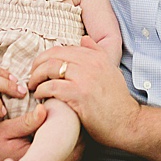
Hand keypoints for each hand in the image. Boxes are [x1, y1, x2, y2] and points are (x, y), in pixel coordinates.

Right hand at [0, 104, 82, 160]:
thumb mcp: (5, 129)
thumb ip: (26, 122)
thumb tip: (46, 109)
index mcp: (36, 155)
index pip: (67, 145)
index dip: (77, 130)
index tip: (79, 114)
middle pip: (73, 154)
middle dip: (81, 138)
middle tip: (84, 121)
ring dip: (75, 147)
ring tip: (79, 129)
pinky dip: (67, 154)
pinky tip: (66, 140)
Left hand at [30, 35, 137, 149]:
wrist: (127, 122)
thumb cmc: (117, 101)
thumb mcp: (110, 70)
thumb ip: (97, 53)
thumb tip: (84, 38)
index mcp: (97, 56)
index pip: (63, 48)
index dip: (47, 57)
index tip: (41, 68)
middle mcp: (91, 63)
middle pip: (54, 55)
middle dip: (38, 65)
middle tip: (32, 76)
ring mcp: (84, 77)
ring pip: (50, 68)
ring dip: (36, 77)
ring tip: (33, 87)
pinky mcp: (79, 94)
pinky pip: (52, 86)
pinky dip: (41, 90)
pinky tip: (40, 96)